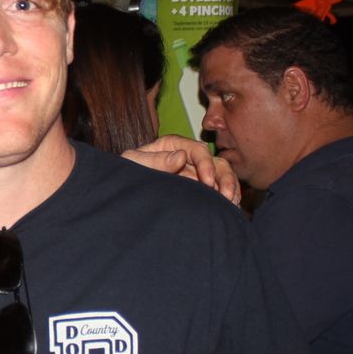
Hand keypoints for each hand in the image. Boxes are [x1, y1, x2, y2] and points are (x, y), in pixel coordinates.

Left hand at [122, 135, 241, 205]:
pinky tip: (228, 207)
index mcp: (171, 146)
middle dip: (223, 177)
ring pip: (221, 175)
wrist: (121, 195)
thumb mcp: (133, 164)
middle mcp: (186, 157)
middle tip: (225, 196)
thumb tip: (181, 156)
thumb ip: (154, 160)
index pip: (196, 149)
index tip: (207, 181)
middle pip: (214, 161)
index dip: (205, 163)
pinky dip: (227, 197)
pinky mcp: (197, 190)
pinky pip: (218, 190)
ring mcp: (193, 174)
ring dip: (229, 187)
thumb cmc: (124, 174)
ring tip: (231, 203)